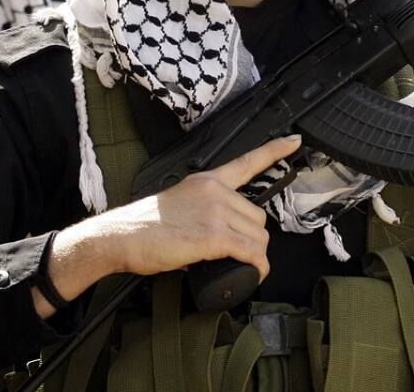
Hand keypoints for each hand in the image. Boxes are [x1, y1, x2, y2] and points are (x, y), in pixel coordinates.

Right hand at [34, 135, 300, 318]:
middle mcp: (215, 191)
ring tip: (235, 264)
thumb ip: (203, 212)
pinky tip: (254, 272)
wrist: (119, 237)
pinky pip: (252, 253)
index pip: (247, 161)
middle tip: (234, 252)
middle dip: (252, 238)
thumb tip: (216, 238)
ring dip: (254, 255)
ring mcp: (216, 212)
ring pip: (258, 237)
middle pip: (258, 216)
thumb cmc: (143, 227)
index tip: (294, 141)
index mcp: (206, 181)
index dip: (275, 150)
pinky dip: (257, 267)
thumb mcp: (177, 205)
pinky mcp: (214, 236)